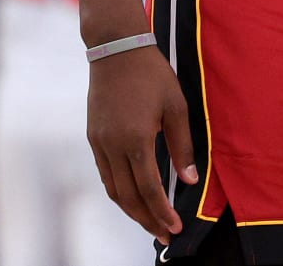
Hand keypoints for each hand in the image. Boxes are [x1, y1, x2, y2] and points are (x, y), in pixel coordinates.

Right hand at [87, 46, 196, 244]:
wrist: (116, 48)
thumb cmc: (152, 74)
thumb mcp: (176, 106)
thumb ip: (182, 145)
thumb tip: (189, 179)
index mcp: (136, 139)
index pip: (149, 189)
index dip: (162, 212)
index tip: (175, 228)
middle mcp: (113, 146)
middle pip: (128, 196)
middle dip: (147, 219)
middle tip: (165, 234)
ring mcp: (99, 142)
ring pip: (113, 189)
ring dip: (131, 209)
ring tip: (150, 221)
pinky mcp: (93, 136)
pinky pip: (105, 174)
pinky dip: (119, 191)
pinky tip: (133, 195)